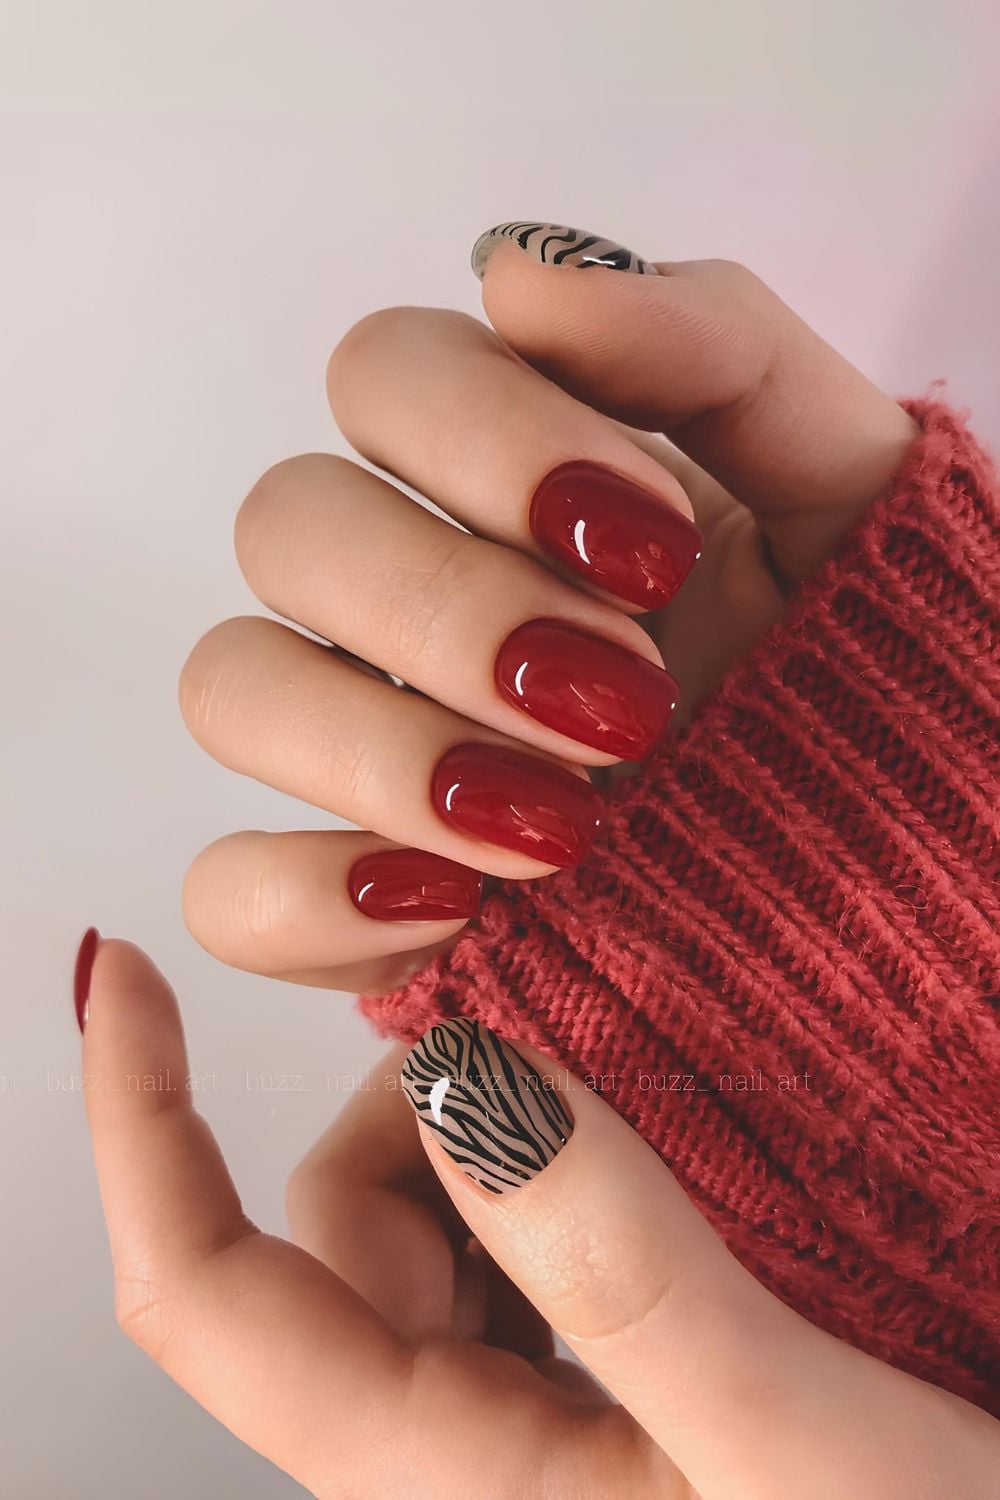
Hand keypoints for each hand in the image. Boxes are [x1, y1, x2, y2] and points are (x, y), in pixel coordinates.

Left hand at [82, 936, 998, 1497]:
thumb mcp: (792, 1452)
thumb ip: (625, 1277)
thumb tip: (470, 1083)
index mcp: (452, 1492)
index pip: (215, 1298)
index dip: (138, 1129)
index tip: (124, 975)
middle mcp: (463, 1464)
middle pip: (344, 1228)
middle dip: (428, 1105)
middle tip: (590, 1048)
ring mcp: (535, 1431)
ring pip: (440, 1224)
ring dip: (513, 1133)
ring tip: (660, 1106)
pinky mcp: (608, 1401)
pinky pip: (531, 1247)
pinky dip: (572, 1169)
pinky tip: (680, 1158)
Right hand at [178, 233, 917, 995]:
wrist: (903, 854)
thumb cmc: (866, 657)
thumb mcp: (842, 482)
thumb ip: (715, 347)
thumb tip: (519, 271)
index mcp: (509, 481)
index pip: (381, 373)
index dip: (489, 443)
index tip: (647, 546)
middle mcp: (417, 600)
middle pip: (286, 523)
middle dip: (451, 606)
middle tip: (627, 700)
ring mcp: (377, 751)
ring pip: (232, 687)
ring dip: (385, 747)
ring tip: (564, 825)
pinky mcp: (365, 904)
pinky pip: (236, 893)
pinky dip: (317, 901)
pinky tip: (462, 907)